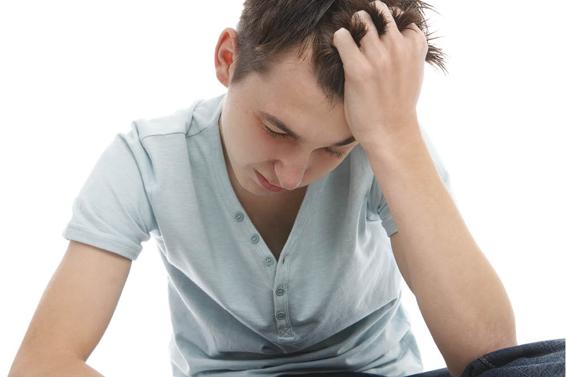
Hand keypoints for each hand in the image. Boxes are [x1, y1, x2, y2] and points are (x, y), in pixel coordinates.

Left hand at [332, 0, 427, 146]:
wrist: (391, 132)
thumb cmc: (399, 104)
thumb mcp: (413, 71)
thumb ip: (408, 50)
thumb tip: (396, 34)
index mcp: (415, 46)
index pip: (401, 16)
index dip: (387, 22)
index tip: (379, 34)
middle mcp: (398, 46)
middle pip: (379, 12)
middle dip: (369, 20)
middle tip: (361, 35)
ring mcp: (378, 56)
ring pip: (361, 20)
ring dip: (353, 28)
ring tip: (350, 43)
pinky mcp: (357, 68)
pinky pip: (342, 37)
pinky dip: (339, 40)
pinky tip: (341, 51)